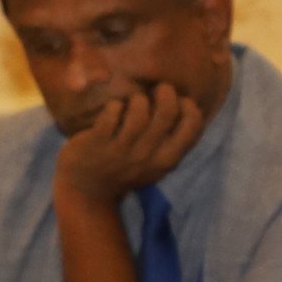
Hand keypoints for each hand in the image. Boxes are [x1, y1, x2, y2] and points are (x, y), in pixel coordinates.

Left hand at [53, 79, 212, 204]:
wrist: (89, 193)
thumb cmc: (125, 170)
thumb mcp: (156, 164)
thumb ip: (172, 142)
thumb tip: (187, 105)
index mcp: (167, 159)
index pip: (192, 126)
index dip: (189, 106)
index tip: (178, 101)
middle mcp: (147, 155)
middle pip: (167, 112)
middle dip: (165, 92)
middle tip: (157, 89)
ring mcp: (121, 150)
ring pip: (138, 112)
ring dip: (137, 99)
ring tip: (133, 101)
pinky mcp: (97, 143)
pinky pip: (111, 114)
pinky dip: (114, 106)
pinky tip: (113, 109)